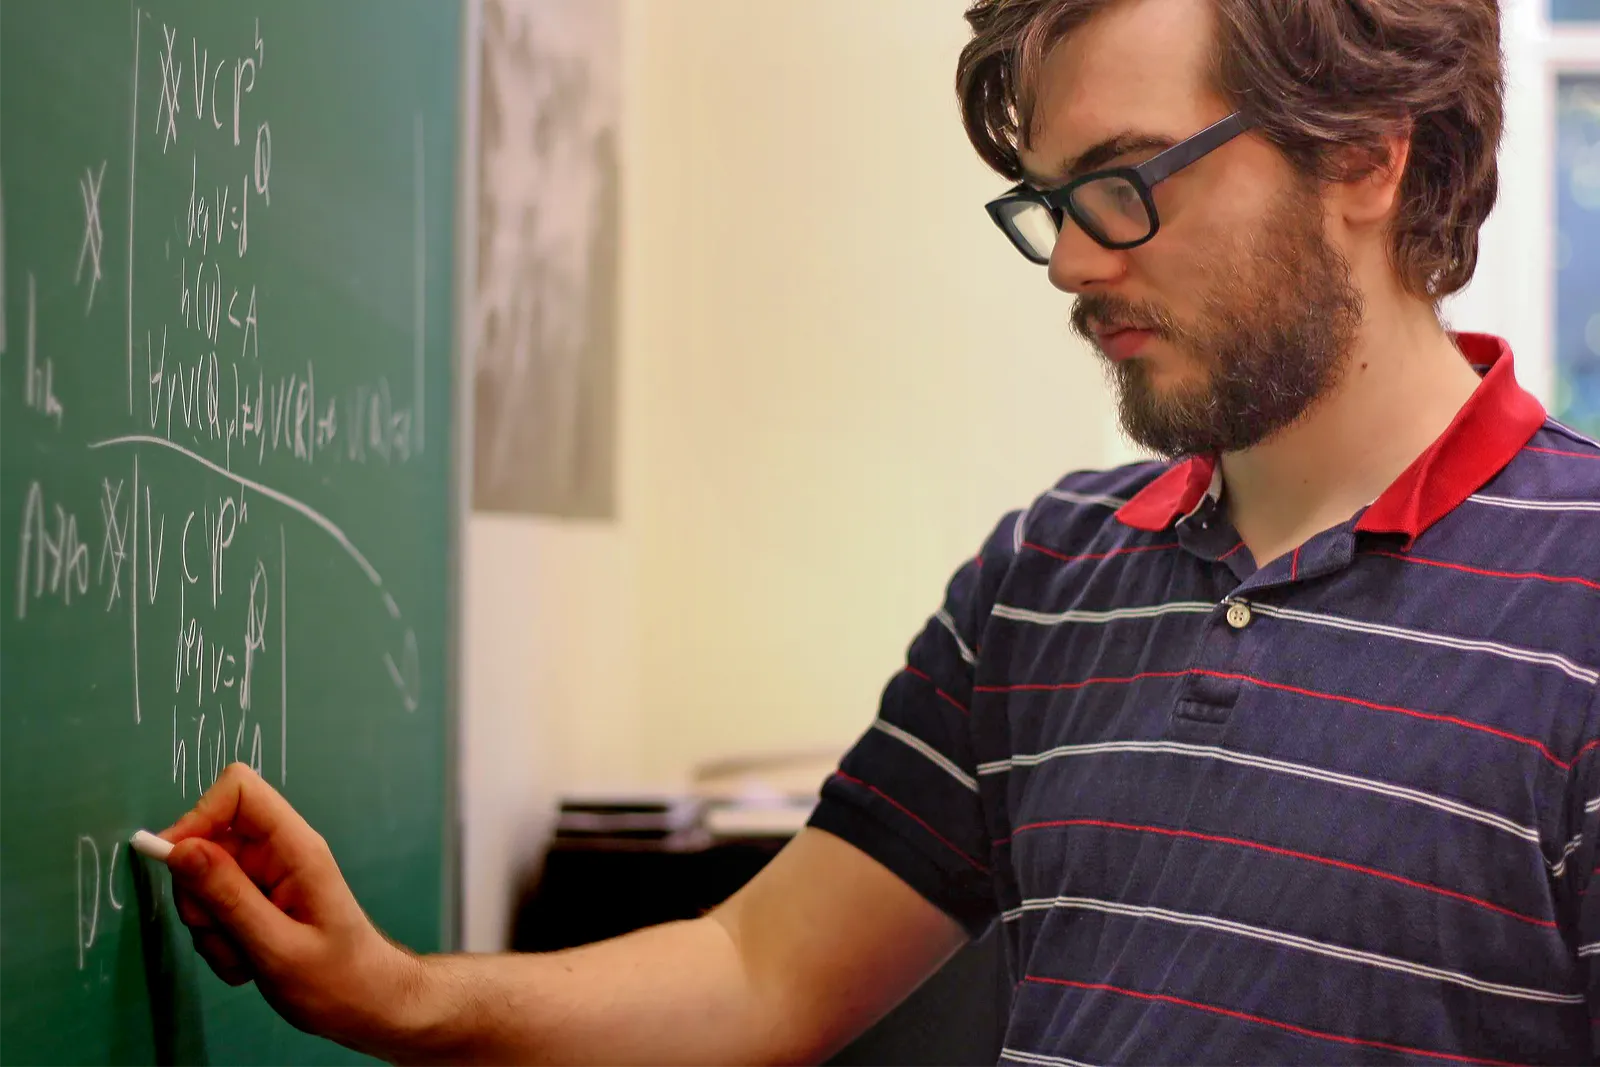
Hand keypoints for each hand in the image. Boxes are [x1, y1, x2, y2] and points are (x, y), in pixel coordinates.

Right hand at [161, 762, 421, 1051]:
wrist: (364, 1005)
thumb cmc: (335, 979)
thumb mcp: (275, 946)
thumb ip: (228, 897)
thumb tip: (179, 848)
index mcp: (295, 847)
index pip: (239, 789)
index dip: (198, 815)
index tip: (176, 864)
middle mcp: (279, 852)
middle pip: (207, 843)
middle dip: (200, 896)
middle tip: (229, 938)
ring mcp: (266, 877)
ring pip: (203, 883)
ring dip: (211, 928)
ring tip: (246, 958)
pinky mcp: (257, 902)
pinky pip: (213, 910)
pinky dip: (219, 942)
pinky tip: (248, 965)